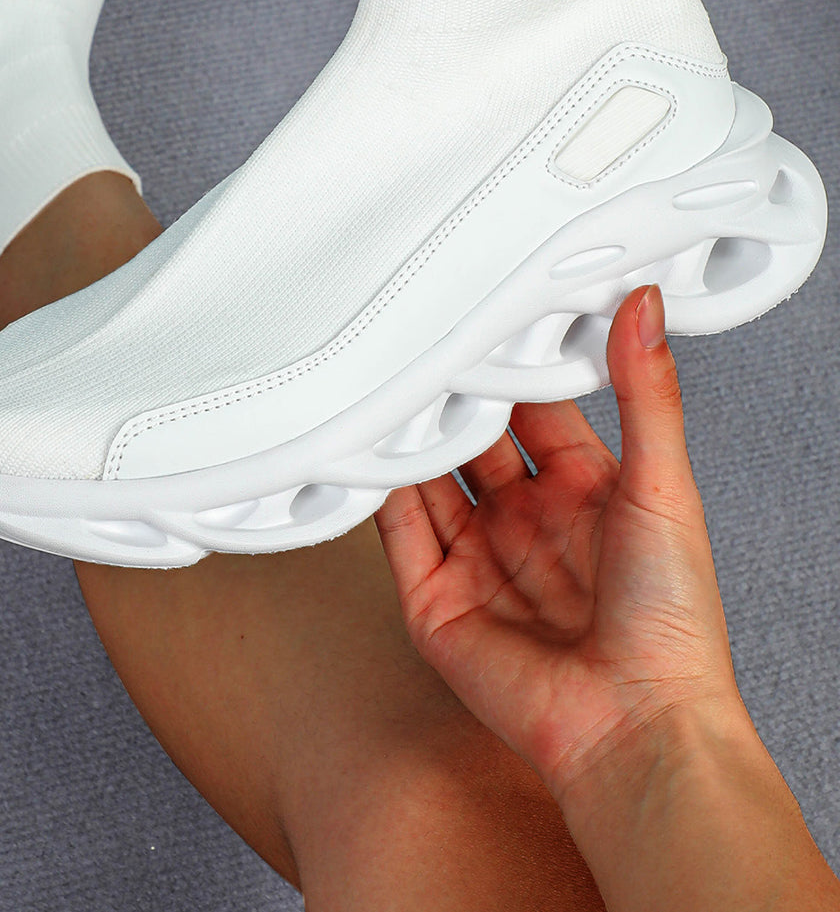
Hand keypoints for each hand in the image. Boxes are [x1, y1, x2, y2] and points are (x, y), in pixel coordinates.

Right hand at [375, 284, 745, 805]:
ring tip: (386, 381)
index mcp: (585, 494)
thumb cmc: (671, 624)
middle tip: (423, 341)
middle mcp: (528, 525)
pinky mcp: (435, 601)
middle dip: (450, 397)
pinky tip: (366, 447)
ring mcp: (478, 562)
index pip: (534, 410)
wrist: (637, 730)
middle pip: (473, 440)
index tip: (488, 316)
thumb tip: (645, 306)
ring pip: (427, 477)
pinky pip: (395, 531)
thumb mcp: (665, 485)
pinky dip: (376, 490)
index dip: (511, 368)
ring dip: (409, 435)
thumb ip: (646, 392)